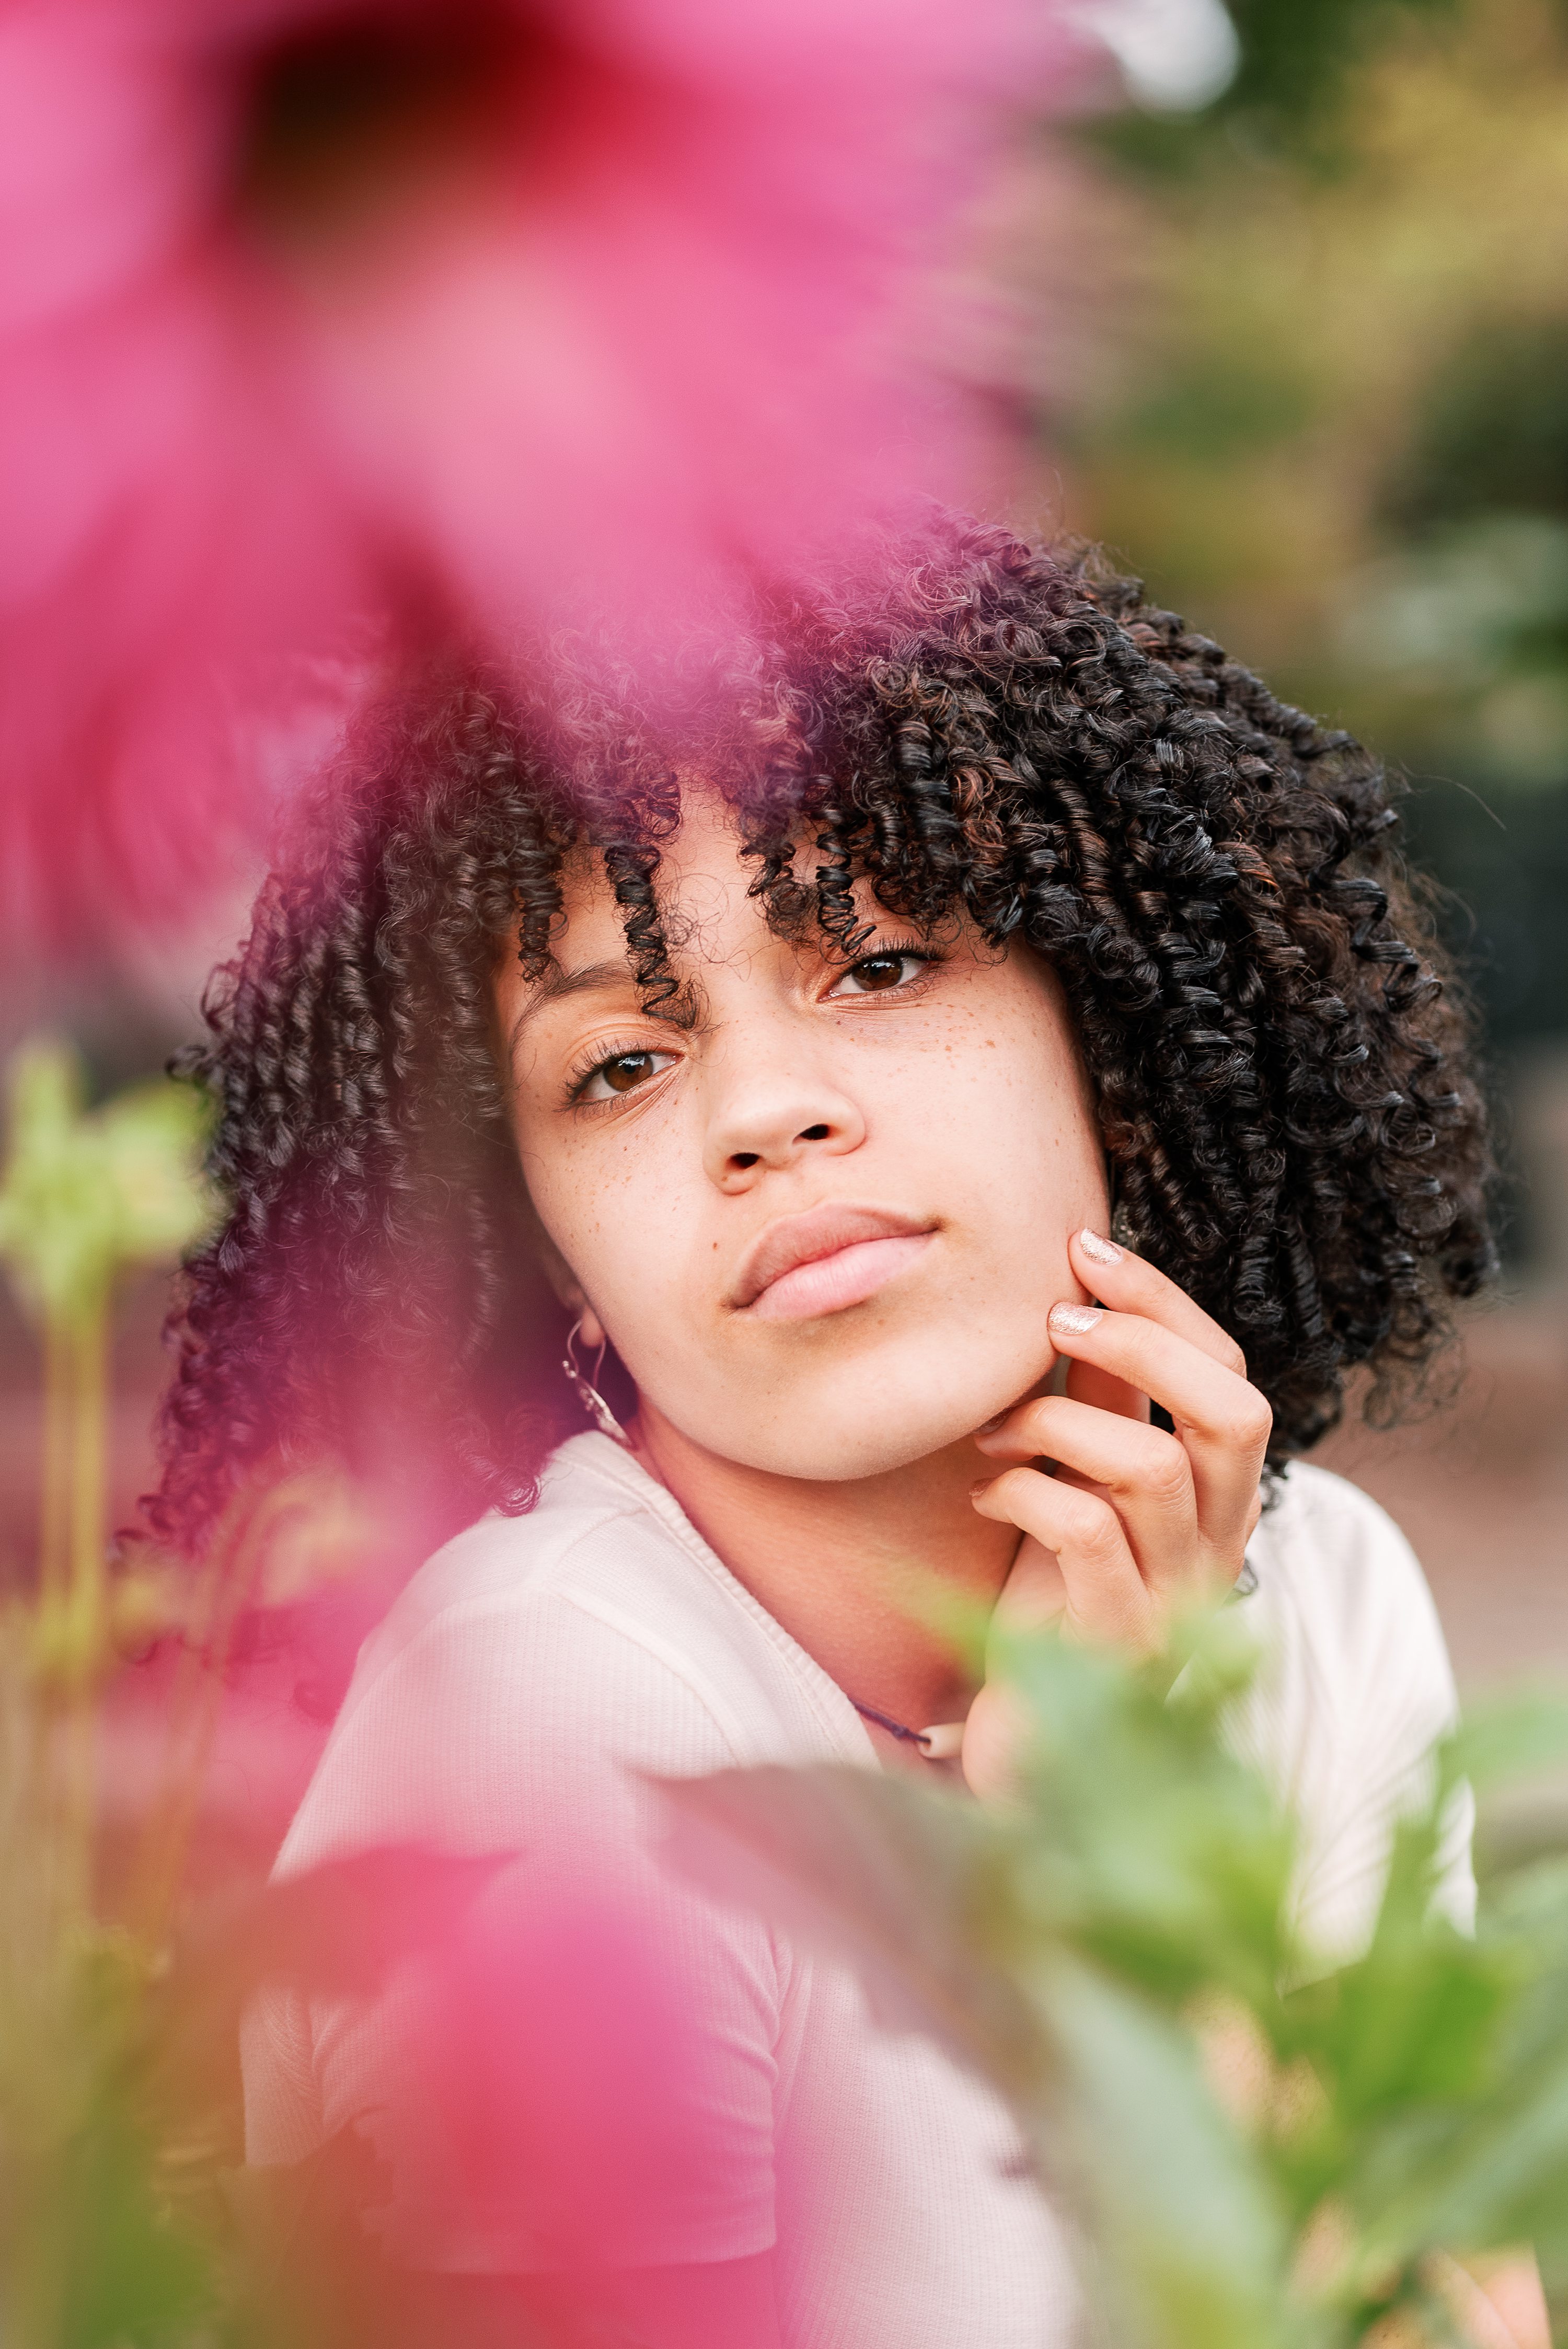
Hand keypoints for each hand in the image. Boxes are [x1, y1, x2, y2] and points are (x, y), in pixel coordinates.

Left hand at [960, 1227, 1271, 1798]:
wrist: (1028, 1747)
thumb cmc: (1053, 1602)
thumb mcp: (1080, 1484)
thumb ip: (1092, 1402)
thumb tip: (1069, 1293)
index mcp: (1219, 1497)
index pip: (1230, 1371)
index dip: (1163, 1299)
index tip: (1083, 1245)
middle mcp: (1219, 1545)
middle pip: (1235, 1409)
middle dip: (1143, 1341)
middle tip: (1051, 1323)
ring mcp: (1178, 1599)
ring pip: (1152, 1468)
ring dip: (1057, 1422)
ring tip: (991, 1429)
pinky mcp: (1119, 1643)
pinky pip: (1085, 1534)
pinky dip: (1025, 1492)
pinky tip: (987, 1494)